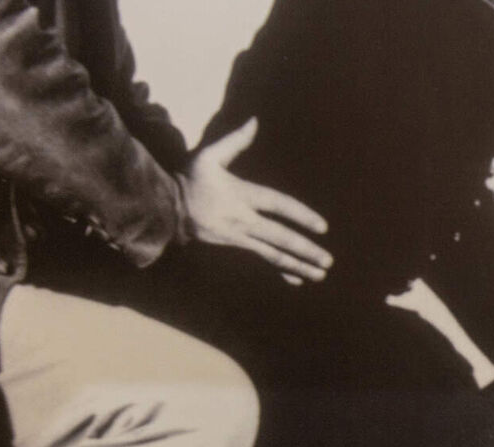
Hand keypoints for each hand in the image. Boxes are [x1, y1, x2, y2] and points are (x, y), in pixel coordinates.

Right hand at [184, 119, 331, 282]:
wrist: (165, 207)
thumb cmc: (190, 178)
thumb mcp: (208, 156)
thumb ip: (234, 141)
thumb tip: (254, 120)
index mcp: (241, 195)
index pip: (277, 205)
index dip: (300, 215)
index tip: (323, 227)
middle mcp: (242, 219)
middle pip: (278, 237)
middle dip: (304, 250)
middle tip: (328, 260)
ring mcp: (238, 236)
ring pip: (272, 254)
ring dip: (298, 265)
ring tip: (321, 274)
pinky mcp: (234, 246)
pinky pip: (261, 260)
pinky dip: (280, 270)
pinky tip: (298, 280)